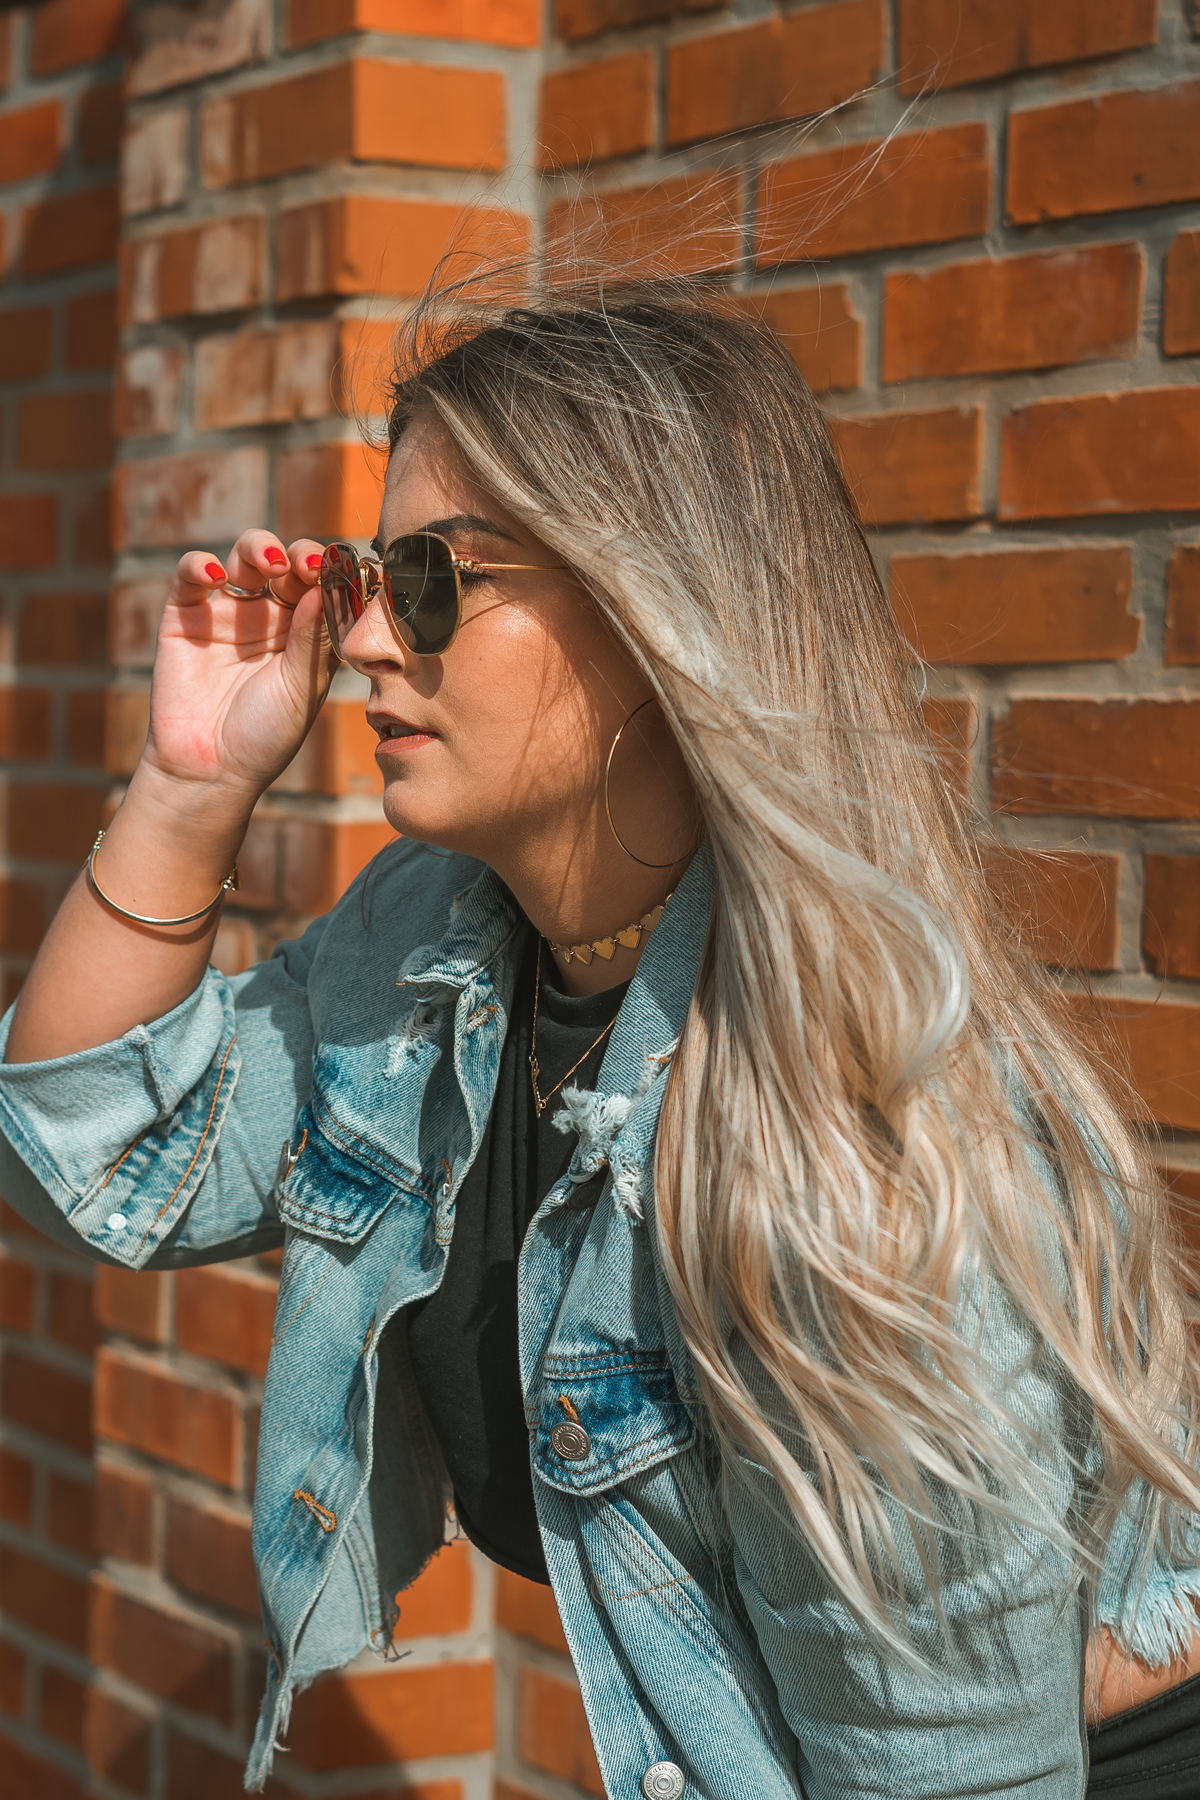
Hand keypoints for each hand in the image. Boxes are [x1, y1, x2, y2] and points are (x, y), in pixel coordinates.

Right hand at [140, 530, 335, 805]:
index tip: (338, 570)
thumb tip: (328, 583)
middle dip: (298, 554)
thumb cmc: (266, 735)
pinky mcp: (184, 616)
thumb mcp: (301, 687)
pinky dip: (200, 565)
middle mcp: (269, 617)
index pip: (321, 586)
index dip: (331, 572)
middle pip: (286, 563)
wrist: (210, 770)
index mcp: (305, 633)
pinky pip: (190, 576)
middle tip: (306, 563)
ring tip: (270, 562)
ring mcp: (227, 613)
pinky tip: (216, 576)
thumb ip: (313, 636)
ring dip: (258, 548)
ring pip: (243, 559)